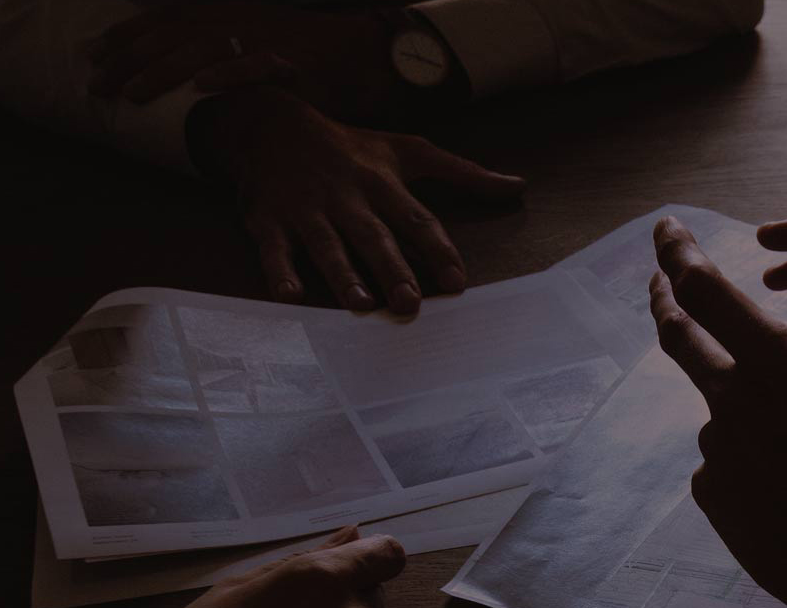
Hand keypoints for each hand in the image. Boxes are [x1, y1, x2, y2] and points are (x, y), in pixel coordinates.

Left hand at [87, 2, 398, 119]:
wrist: (344, 51)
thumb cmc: (289, 49)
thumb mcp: (236, 34)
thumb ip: (199, 44)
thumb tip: (160, 66)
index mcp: (214, 13)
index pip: (158, 22)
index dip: (123, 36)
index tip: (92, 54)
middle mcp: (229, 21)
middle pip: (168, 38)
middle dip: (128, 61)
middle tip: (97, 85)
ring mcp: (255, 39)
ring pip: (200, 51)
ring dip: (163, 70)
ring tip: (135, 93)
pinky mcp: (284, 60)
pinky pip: (251, 66)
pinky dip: (226, 74)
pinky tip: (202, 87)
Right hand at [190, 87, 523, 312]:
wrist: (271, 125)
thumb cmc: (351, 146)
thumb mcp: (409, 150)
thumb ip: (464, 173)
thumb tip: (518, 186)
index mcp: (382, 183)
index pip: (417, 220)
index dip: (438, 250)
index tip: (457, 282)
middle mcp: (347, 197)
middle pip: (374, 236)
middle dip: (392, 268)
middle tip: (410, 303)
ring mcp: (306, 209)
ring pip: (327, 245)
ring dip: (342, 275)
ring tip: (360, 304)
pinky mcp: (268, 220)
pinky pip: (273, 248)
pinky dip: (279, 271)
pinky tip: (289, 295)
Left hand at [648, 217, 786, 607]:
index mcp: (783, 367)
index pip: (707, 292)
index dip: (678, 254)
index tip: (664, 229)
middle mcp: (736, 404)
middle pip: (681, 337)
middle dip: (666, 299)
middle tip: (660, 277)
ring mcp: (718, 453)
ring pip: (718, 401)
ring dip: (741, 394)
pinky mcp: (714, 495)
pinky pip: (723, 454)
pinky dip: (748, 448)